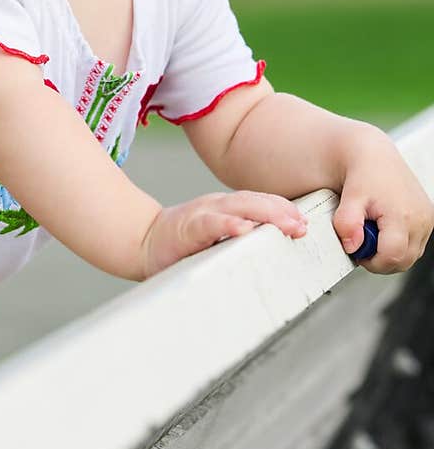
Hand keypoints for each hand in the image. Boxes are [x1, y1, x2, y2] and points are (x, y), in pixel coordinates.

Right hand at [140, 190, 307, 279]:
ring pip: (237, 207)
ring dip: (264, 214)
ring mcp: (202, 214)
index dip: (283, 209)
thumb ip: (242, 237)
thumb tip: (277, 247)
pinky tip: (243, 229)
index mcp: (226, 208)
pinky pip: (209, 224)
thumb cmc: (184, 243)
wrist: (143, 242)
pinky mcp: (187, 228)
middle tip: (302, 226)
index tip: (305, 222)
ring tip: (286, 224)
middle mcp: (217, 206)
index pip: (260, 202)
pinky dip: (227, 225)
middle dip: (281, 212)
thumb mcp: (218, 237)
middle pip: (255, 201)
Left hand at [333, 127, 433, 273]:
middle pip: (404, 261)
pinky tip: (384, 228)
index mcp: (403, 216)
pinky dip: (399, 243)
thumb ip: (347, 223)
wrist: (375, 156)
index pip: (392, 257)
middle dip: (380, 260)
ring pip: (411, 255)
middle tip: (362, 241)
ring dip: (390, 252)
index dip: (372, 261)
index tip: (357, 250)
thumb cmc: (364, 174)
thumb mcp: (350, 198)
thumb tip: (352, 246)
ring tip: (372, 232)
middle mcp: (420, 220)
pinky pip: (415, 244)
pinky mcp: (427, 219)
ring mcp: (427, 220)